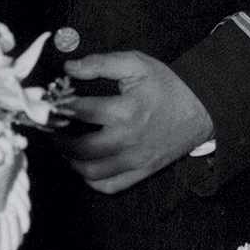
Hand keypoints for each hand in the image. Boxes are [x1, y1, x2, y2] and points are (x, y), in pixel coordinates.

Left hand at [55, 50, 213, 193]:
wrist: (202, 108)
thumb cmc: (166, 85)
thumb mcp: (136, 64)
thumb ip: (100, 63)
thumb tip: (68, 68)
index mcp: (125, 110)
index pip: (79, 112)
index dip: (58, 108)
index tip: (48, 104)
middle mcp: (128, 139)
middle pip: (81, 148)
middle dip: (59, 139)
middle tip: (51, 130)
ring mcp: (135, 160)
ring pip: (91, 172)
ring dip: (71, 161)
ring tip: (65, 147)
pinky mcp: (142, 171)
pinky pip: (110, 186)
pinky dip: (92, 180)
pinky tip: (85, 164)